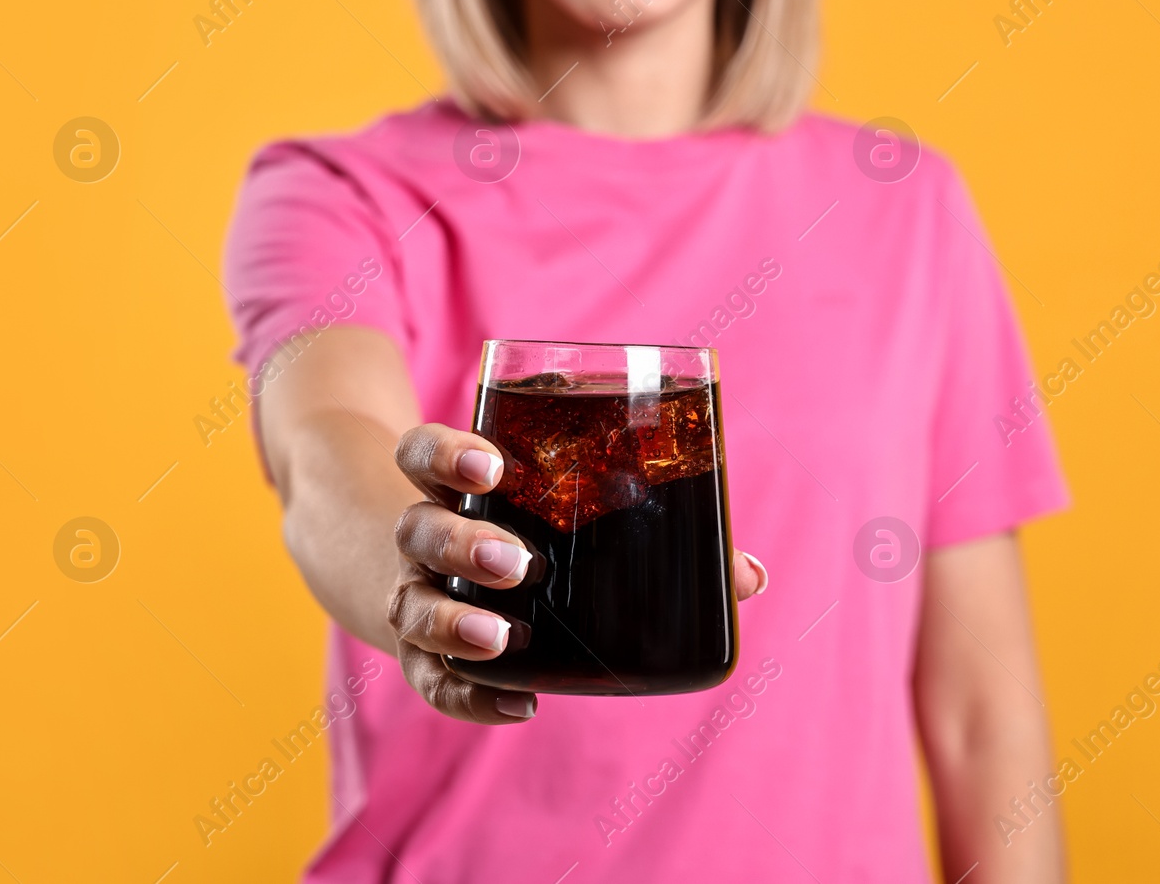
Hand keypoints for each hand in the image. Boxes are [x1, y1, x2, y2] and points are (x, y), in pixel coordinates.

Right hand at [385, 422, 768, 724]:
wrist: (436, 573)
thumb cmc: (529, 527)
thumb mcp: (571, 511)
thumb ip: (658, 530)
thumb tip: (748, 574)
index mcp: (458, 484)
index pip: (424, 453)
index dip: (447, 454)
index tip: (493, 466)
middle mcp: (425, 537)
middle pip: (416, 528)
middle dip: (462, 544)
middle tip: (519, 562)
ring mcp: (416, 595)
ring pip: (410, 604)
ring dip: (452, 621)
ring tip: (502, 637)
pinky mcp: (423, 654)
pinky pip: (431, 679)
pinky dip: (469, 695)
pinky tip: (519, 706)